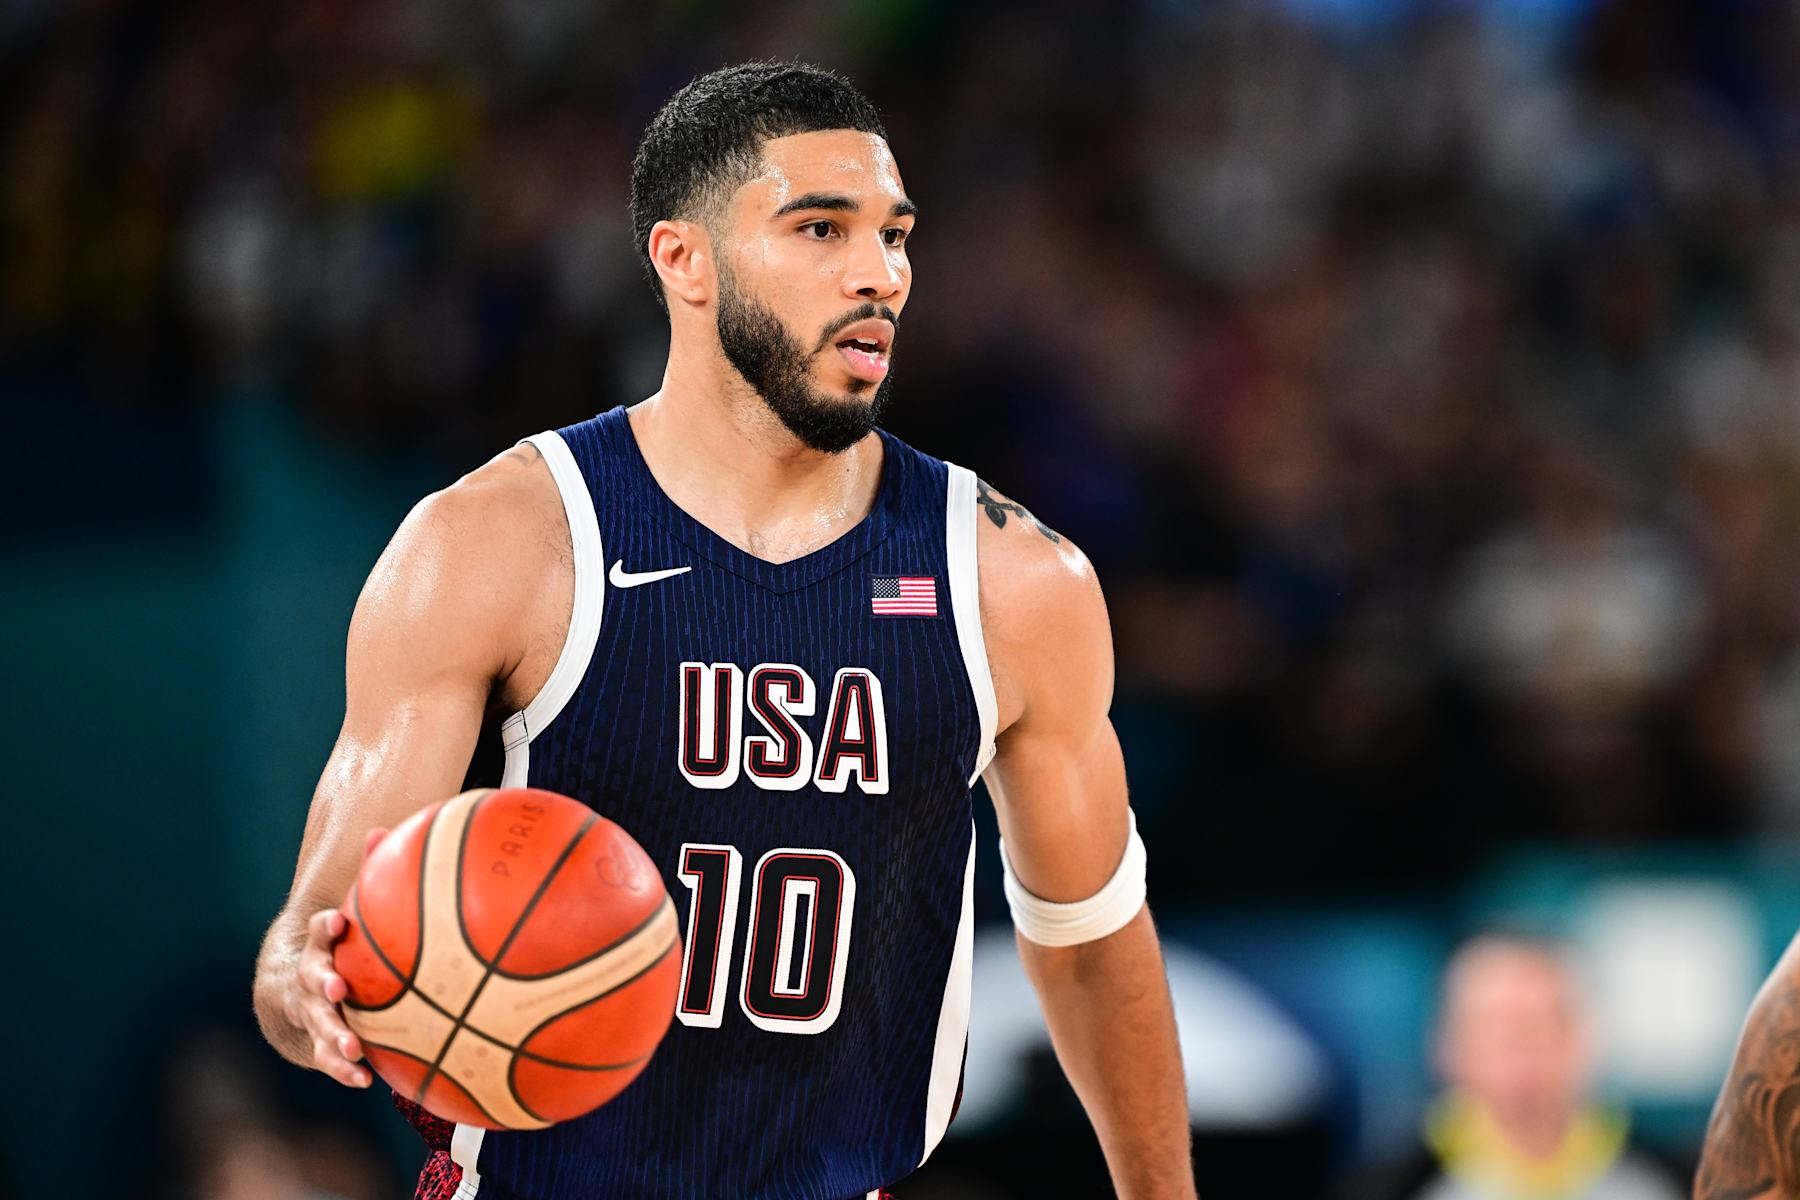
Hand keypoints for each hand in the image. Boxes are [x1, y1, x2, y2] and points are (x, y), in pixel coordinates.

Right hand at [285, 827, 387, 1086]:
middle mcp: (310, 980)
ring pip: (318, 1025)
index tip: (338, 922)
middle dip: (323, 984)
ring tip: (353, 1047)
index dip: (325, 926)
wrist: (293, 990)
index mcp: (320, 946)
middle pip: (312, 981)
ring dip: (334, 1035)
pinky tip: (366, 1081)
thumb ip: (368, 874)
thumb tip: (382, 829)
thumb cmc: (340, 945)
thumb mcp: (350, 915)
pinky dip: (344, 1070)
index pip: (318, 931)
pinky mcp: (318, 1042)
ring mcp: (312, 1013)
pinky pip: (329, 1058)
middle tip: (338, 988)